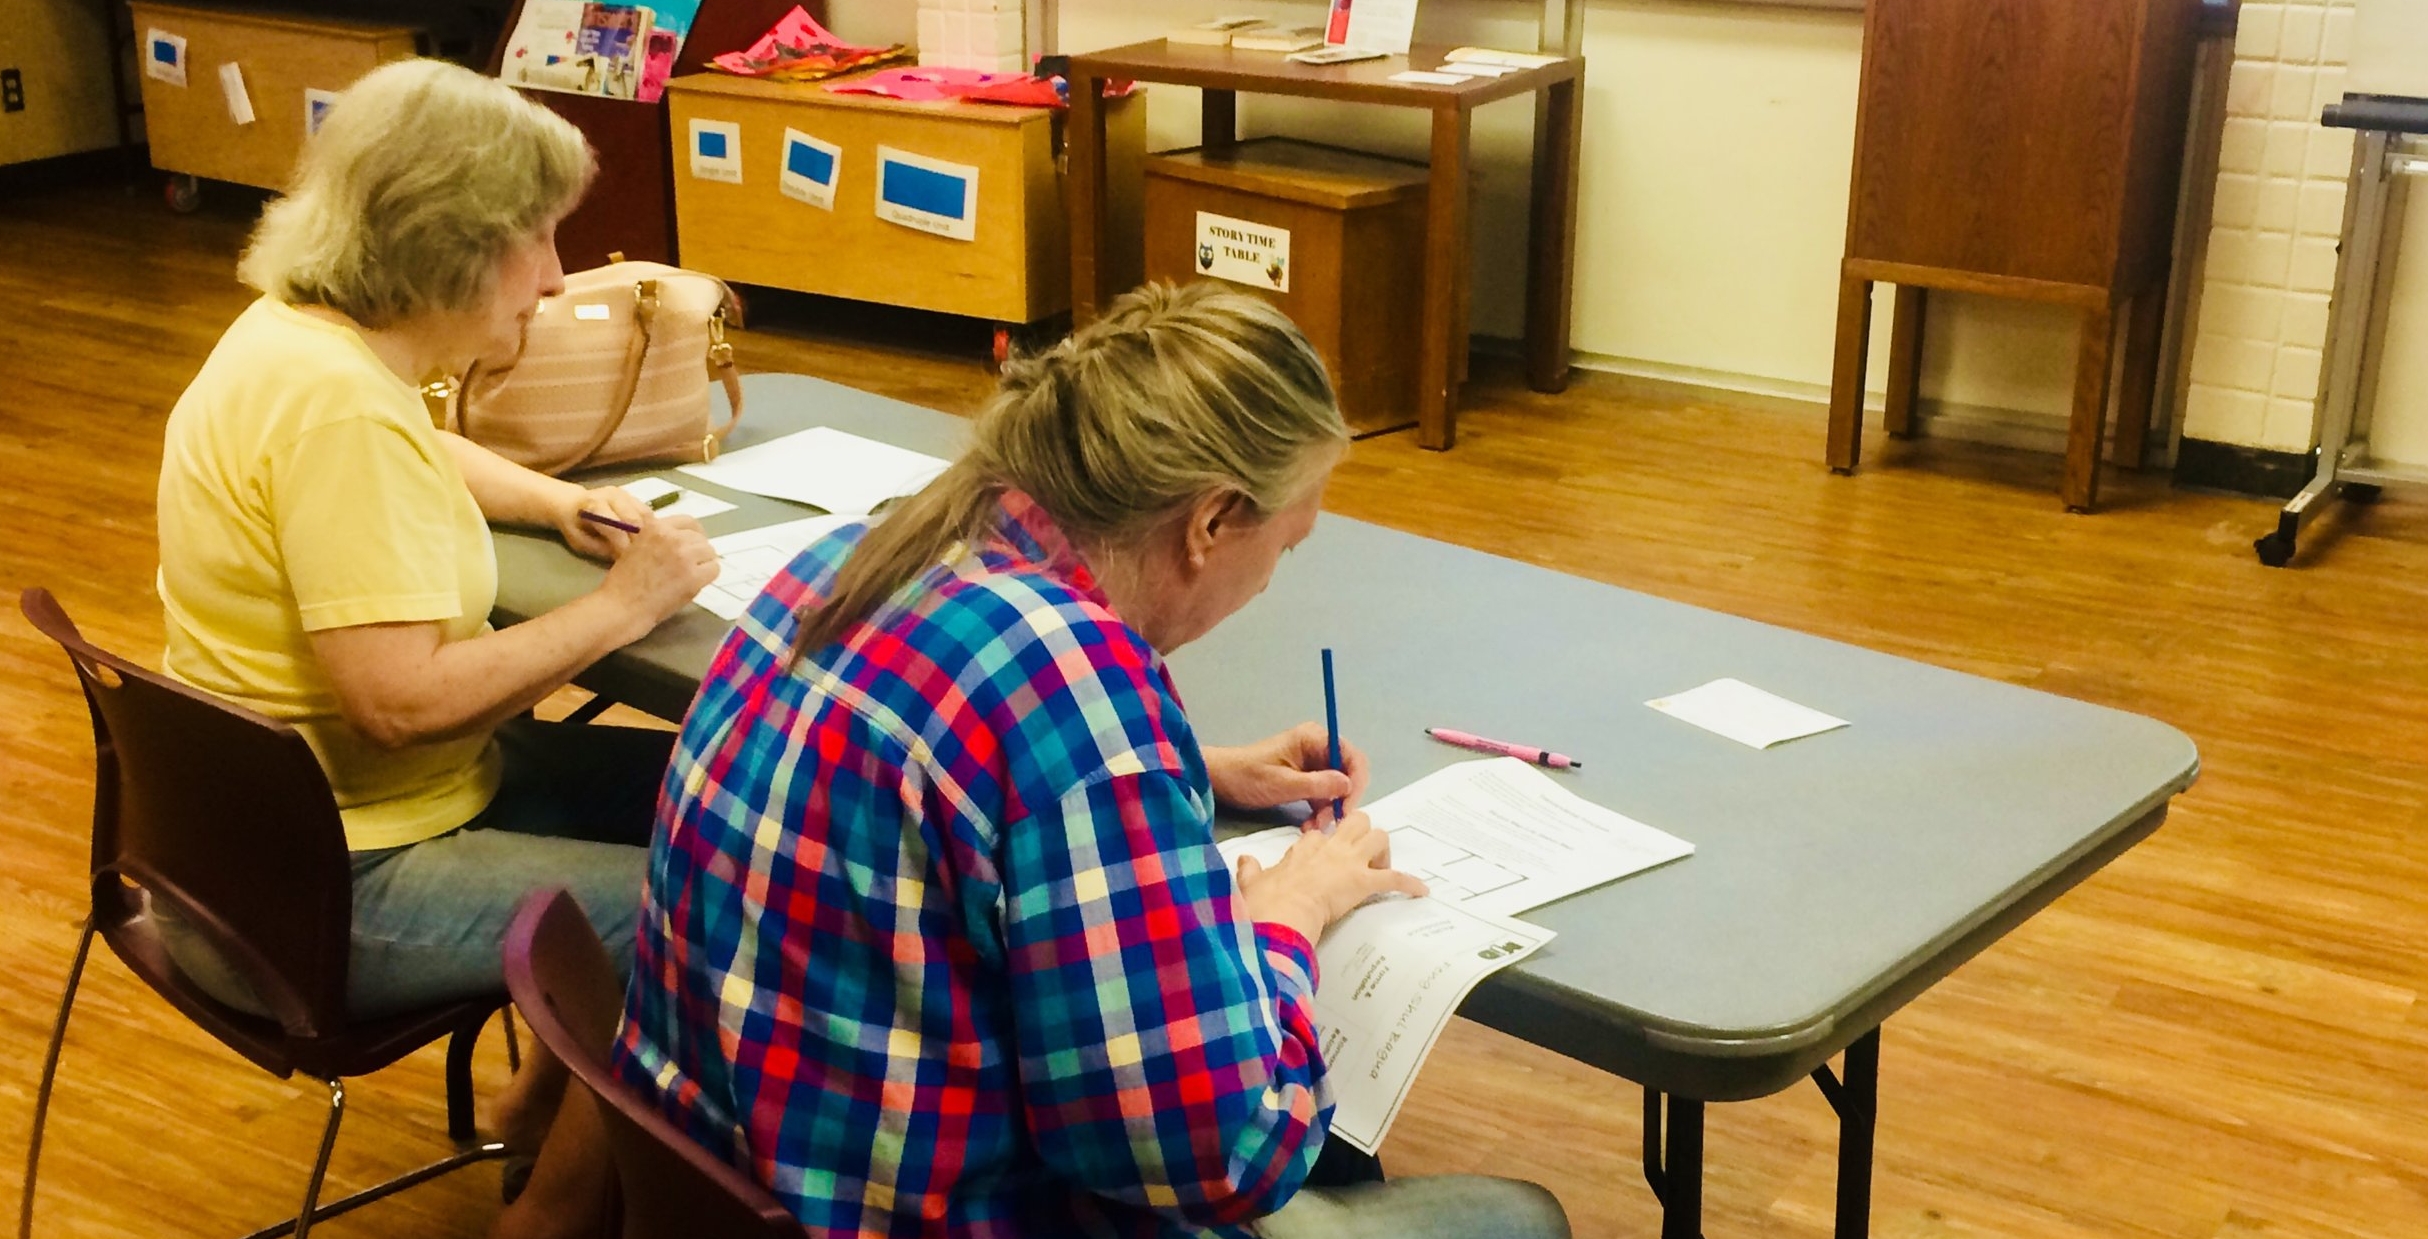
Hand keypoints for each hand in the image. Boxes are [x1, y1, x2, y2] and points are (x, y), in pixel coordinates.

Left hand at [555, 484, 652, 561]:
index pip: (616, 526)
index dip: (624, 546)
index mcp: (594, 504)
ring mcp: (625, 494)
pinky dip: (652, 527)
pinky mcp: (634, 497)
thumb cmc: (575, 526)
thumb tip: (624, 558)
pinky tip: (649, 540)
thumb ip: (602, 549)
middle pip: (635, 520)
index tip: (628, 563)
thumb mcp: (581, 542)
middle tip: (641, 559)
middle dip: (639, 542)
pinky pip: (648, 513)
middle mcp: (612, 495)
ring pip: (646, 516)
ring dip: (650, 535)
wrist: (572, 504)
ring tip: (647, 551)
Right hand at [597, 513, 717, 633]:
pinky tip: (696, 583)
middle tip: (692, 564)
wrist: (623, 606)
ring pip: (710, 553)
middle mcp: (672, 537)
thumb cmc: (625, 581)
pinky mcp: (693, 576)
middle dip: (698, 551)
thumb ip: (660, 540)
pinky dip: (708, 576)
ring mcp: (684, 556)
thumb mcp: (637, 547)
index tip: (694, 544)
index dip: (694, 533)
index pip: (688, 521)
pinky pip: (714, 569)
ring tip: (692, 575)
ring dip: (704, 563)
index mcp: (656, 527)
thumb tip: (683, 541)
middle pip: (700, 538)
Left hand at [1206, 722, 1368, 813]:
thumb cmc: (1247, 776)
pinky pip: (1322, 795)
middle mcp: (1317, 747)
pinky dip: (1319, 811)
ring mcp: (1311, 763)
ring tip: (1314, 828)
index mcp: (1314, 738)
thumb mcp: (1283, 784)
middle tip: (1329, 823)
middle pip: (1347, 774)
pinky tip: (1309, 826)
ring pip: (1335, 788)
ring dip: (1329, 810)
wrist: (1220, 781)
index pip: (1351, 757)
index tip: (1348, 808)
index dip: (1356, 783)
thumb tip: (1348, 785)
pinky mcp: (1304, 779)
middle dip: (1341, 800)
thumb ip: (1317, 785)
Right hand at [1233, 811, 1425, 944]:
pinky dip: (1409, 884)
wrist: (1282, 912)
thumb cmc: (1267, 900)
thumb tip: (1243, 860)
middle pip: (1358, 822)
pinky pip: (1395, 878)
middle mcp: (1331, 847)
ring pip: (1380, 837)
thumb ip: (1249, 869)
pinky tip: (1420, 891)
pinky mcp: (1365, 881)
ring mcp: (1350, 862)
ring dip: (1384, 853)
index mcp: (1305, 847)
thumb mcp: (1252, 882)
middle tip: (1361, 857)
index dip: (1327, 843)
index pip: (1321, 834)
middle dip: (1363, 834)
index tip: (1326, 859)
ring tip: (1381, 870)